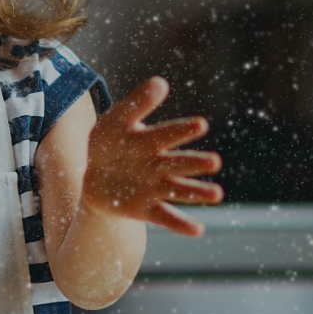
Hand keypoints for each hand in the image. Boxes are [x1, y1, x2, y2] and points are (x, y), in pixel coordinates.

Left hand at [82, 76, 221, 237]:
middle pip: (179, 163)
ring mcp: (155, 188)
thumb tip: (161, 82)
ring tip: (217, 194)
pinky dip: (181, 225)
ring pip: (179, 190)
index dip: (183, 130)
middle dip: (196, 163)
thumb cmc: (110, 143)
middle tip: (214, 161)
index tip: (201, 124)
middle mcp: (159, 164)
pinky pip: (166, 218)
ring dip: (198, 192)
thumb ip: (137, 103)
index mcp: (152, 140)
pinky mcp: (147, 209)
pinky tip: (197, 231)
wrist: (95, 176)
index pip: (169, 134)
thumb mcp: (116, 120)